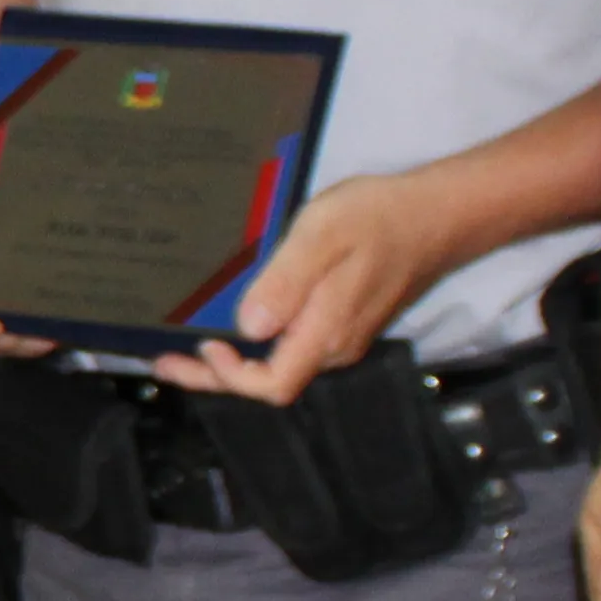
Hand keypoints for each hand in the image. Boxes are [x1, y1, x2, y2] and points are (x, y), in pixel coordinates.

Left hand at [137, 171, 444, 406]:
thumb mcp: (323, 235)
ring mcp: (341, 337)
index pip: (272, 385)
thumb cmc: (378, 218)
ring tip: (185, 346)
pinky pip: (292, 347)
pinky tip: (236, 323)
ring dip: (232, 361)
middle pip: (269, 382)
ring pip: (279, 366)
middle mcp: (333, 347)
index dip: (230, 378)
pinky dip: (257, 344)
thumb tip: (249, 328)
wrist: (436, 215)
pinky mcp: (343, 322)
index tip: (202, 346)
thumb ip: (285, 283)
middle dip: (214, 376)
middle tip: (164, 361)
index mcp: (325, 333)